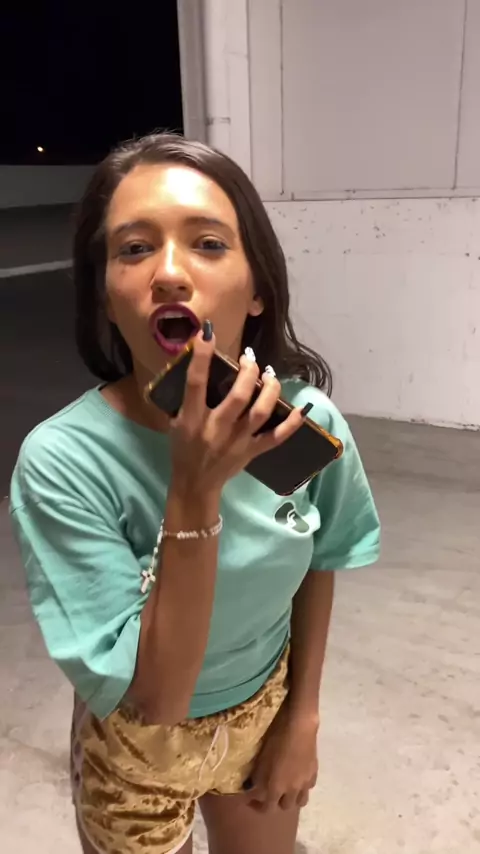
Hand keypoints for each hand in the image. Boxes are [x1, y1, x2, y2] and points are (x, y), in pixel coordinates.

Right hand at [170, 323, 306, 495]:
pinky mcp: (252, 451)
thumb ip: (186, 397)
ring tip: (270, 374)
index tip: (208, 333)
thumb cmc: (182, 448)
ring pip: (260, 412)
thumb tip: (197, 362)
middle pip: (238, 396)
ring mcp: (237, 441)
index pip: (196, 383)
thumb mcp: (175, 421)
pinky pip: (276, 437)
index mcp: (192, 419)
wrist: (195, 484)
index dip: (202, 357)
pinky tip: (300, 409)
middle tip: (250, 357)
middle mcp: (216, 428)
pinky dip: (291, 423)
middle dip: (248, 372)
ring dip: (269, 390)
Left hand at [244, 705, 318, 811]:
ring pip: (301, 801)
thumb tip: (251, 787)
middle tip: (270, 793)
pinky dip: (302, 787)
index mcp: (277, 787)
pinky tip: (298, 777)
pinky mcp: (314, 773)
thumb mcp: (261, 759)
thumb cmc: (276, 740)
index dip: (258, 806)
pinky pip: (309, 787)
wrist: (300, 728)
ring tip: (286, 790)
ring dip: (292, 799)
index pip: (267, 808)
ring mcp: (305, 782)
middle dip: (276, 803)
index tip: (251, 800)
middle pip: (285, 807)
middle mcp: (292, 790)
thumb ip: (257, 777)